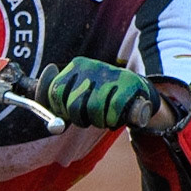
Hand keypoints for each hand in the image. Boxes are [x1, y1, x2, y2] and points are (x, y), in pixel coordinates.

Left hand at [36, 57, 161, 128]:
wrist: (136, 91)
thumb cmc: (101, 97)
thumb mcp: (78, 96)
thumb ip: (59, 106)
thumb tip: (53, 126)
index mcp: (77, 65)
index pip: (55, 91)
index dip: (60, 110)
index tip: (69, 115)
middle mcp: (92, 66)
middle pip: (74, 105)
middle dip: (80, 119)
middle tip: (88, 119)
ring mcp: (111, 73)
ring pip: (94, 109)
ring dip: (98, 121)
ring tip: (104, 117)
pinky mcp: (128, 83)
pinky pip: (113, 111)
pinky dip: (113, 120)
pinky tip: (115, 117)